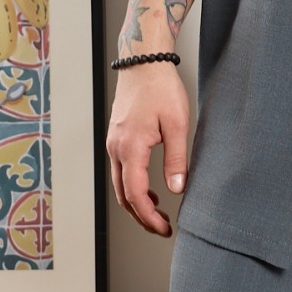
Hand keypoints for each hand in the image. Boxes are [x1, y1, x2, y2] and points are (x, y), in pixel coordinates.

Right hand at [106, 63, 191, 235]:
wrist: (143, 62)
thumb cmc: (161, 88)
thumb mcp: (177, 124)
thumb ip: (176, 159)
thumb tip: (177, 190)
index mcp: (131, 148)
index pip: (136, 195)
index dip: (149, 218)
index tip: (164, 229)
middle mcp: (116, 148)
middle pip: (123, 195)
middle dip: (142, 216)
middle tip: (162, 228)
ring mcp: (113, 143)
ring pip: (119, 184)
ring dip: (136, 203)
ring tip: (158, 213)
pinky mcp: (116, 137)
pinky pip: (121, 170)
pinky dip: (132, 186)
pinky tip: (150, 188)